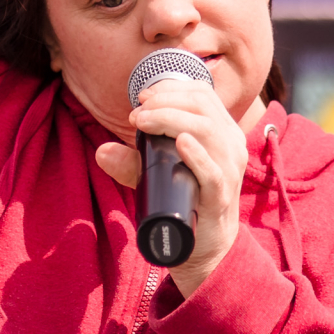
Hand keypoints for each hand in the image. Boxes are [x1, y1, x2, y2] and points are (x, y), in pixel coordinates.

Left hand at [93, 76, 250, 298]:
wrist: (204, 244)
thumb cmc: (184, 198)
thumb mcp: (157, 174)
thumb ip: (131, 162)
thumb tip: (102, 151)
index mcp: (221, 131)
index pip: (202, 94)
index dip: (170, 88)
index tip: (141, 98)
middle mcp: (231, 145)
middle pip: (202, 106)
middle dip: (165, 101)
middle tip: (136, 114)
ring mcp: (229, 170)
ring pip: (208, 131)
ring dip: (171, 119)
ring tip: (143, 122)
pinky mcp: (221, 196)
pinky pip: (214, 172)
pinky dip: (197, 155)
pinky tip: (181, 143)